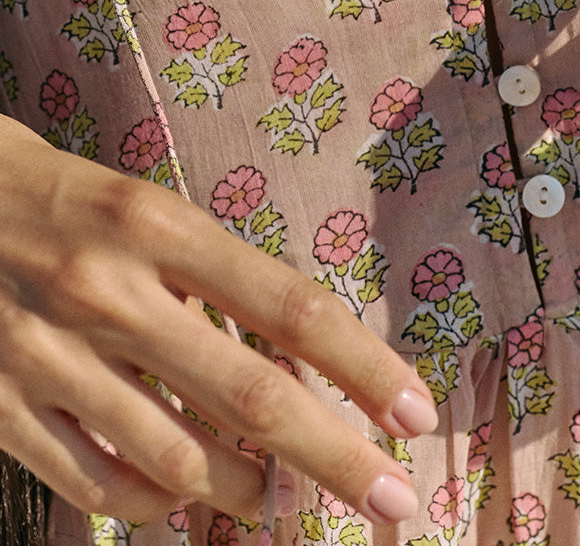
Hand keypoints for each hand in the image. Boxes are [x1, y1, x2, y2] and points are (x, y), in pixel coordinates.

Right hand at [0, 116, 436, 524]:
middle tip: (393, 495)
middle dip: (335, 457)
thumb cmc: (64, 198)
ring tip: (271, 491)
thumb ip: (213, 279)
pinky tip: (179, 495)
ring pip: (180, 462)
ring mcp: (49, 358)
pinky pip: (101, 488)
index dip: (362, 366)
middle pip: (250, 398)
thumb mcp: (147, 210)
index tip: (414, 410)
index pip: (288, 306)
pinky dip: (157, 504)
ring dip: (246, 489)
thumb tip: (295, 361)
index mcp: (157, 228)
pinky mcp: (2, 409)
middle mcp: (109, 294)